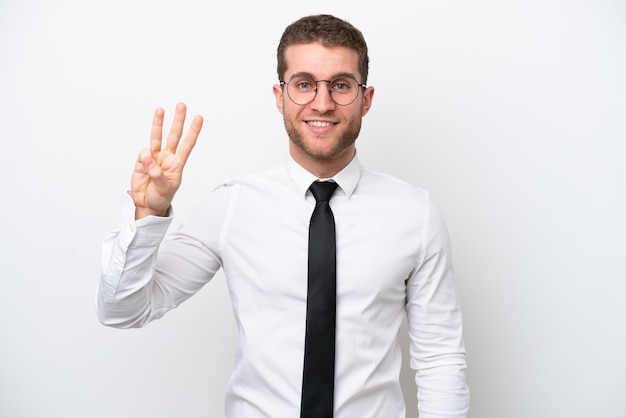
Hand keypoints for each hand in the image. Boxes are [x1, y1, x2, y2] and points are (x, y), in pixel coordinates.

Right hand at [131, 103, 203, 218]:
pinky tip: (145, 166)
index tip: (199, 118)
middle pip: (174, 135)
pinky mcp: (142, 160)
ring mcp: (155, 158)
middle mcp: (167, 157)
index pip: (188, 144)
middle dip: (178, 120)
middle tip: (182, 106)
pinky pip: (143, 153)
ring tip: (160, 110)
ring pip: (157, 137)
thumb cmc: (160, 198)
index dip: (193, 131)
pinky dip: (144, 158)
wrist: (146, 204)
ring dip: (159, 123)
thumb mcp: (164, 189)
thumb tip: (149, 158)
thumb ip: (157, 174)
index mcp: (177, 164)